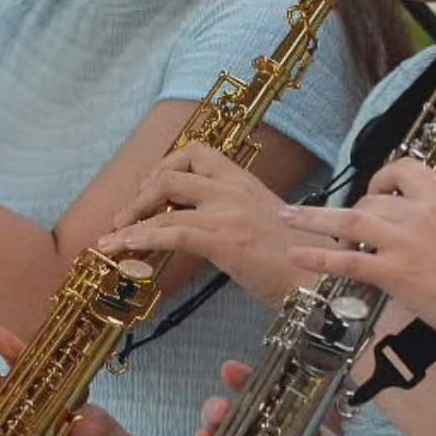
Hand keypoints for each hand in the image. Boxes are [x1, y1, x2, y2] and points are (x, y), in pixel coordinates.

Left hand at [94, 143, 323, 306]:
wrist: (324, 282)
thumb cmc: (300, 261)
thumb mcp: (266, 225)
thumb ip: (235, 216)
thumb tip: (202, 226)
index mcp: (245, 182)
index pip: (196, 153)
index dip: (164, 167)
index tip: (149, 189)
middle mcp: (235, 189)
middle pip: (172, 172)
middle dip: (140, 194)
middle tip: (125, 217)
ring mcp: (228, 212)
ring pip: (164, 200)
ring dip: (131, 218)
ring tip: (111, 239)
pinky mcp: (223, 240)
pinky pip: (170, 232)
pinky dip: (140, 237)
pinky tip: (123, 247)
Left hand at [276, 158, 435, 349]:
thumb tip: (418, 225)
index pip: (402, 170)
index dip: (381, 179)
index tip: (374, 192)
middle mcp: (420, 212)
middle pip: (371, 202)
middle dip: (353, 216)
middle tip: (345, 232)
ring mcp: (404, 242)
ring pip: (348, 222)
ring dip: (311, 218)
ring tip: (285, 216)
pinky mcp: (394, 273)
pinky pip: (346, 261)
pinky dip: (317, 257)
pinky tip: (296, 255)